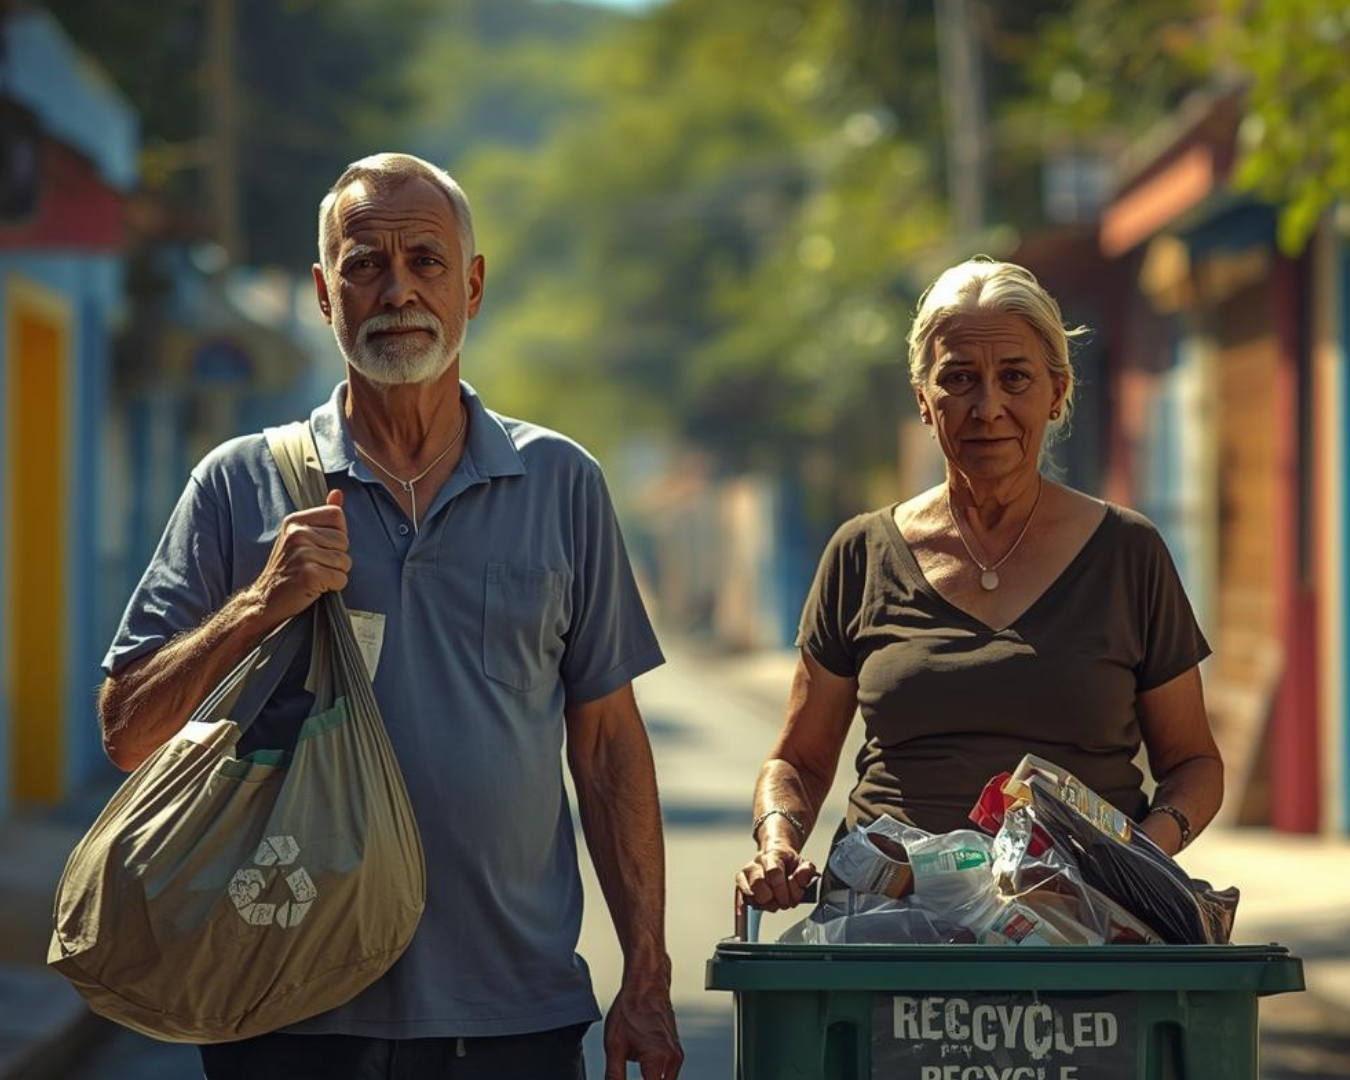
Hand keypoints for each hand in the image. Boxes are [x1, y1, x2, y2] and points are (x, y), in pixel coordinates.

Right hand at [250, 490, 349, 623]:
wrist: (265, 600)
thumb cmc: (288, 569)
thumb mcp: (301, 537)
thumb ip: (322, 517)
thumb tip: (339, 493)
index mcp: (295, 521)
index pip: (337, 515)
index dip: (335, 535)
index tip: (318, 548)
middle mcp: (297, 533)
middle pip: (344, 541)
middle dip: (336, 557)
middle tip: (314, 566)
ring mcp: (302, 553)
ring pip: (345, 561)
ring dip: (335, 573)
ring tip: (314, 576)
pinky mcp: (309, 574)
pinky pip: (341, 578)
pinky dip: (333, 587)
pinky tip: (314, 587)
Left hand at [604, 978, 681, 1079]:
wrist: (646, 985)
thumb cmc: (631, 1009)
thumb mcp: (614, 1046)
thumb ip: (614, 1076)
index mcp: (657, 1061)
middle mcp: (671, 1060)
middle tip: (624, 1076)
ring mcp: (676, 1055)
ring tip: (631, 1064)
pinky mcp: (676, 1051)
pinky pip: (667, 1074)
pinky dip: (654, 1076)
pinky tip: (641, 1069)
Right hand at [736, 844, 816, 911]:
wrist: (777, 854)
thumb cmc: (788, 862)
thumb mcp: (802, 863)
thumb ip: (806, 871)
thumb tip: (801, 877)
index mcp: (773, 855)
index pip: (774, 873)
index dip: (782, 889)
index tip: (790, 898)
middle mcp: (757, 862)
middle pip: (758, 884)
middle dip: (774, 899)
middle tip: (783, 901)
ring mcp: (747, 872)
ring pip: (750, 893)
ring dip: (765, 904)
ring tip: (774, 902)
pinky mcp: (740, 882)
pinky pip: (741, 897)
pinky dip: (750, 905)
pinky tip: (762, 904)